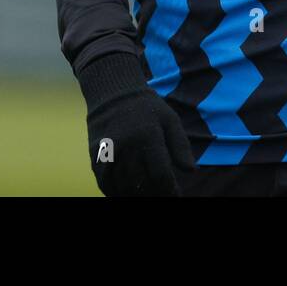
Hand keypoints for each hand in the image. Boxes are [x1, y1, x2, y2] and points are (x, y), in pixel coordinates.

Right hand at [78, 53, 196, 196]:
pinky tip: (128, 192)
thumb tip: (192, 171)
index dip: (170, 189)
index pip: (160, 175)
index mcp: (147, 136)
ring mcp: (108, 152)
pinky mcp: (95, 157)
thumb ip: (181, 145)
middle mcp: (126, 145)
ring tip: (147, 193)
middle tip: (163, 194)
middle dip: (156, 193)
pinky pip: (106, 184)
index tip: (176, 193)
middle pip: (142, 184)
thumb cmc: (147, 107)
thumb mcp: (170, 119)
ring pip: (124, 187)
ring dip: (137, 195)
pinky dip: (117, 192)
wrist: (112, 91)